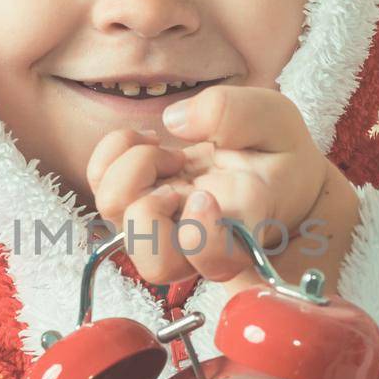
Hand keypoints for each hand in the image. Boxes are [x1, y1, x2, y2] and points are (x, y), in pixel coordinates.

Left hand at [86, 85, 360, 294]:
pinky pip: (100, 188)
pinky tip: (148, 140)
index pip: (217, 262)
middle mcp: (198, 239)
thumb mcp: (277, 120)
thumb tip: (176, 120)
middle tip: (177, 167)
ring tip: (164, 149)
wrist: (268, 170)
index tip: (204, 195)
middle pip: (156, 263)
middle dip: (151, 210)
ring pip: (118, 222)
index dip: (203, 239)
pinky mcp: (137, 205)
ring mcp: (162, 227)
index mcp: (244, 227)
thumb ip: (239, 115)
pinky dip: (113, 153)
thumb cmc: (277, 153)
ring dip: (129, 171)